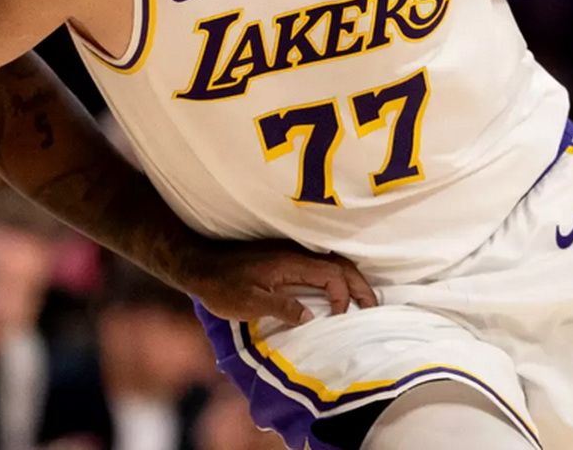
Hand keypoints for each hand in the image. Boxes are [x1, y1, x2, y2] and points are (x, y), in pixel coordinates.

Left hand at [175, 237, 378, 326]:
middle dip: (359, 284)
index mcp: (290, 264)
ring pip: (330, 263)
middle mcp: (295, 255)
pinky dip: (335, 277)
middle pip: (338, 264)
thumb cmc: (222, 287)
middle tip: (373, 306)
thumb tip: (312, 316)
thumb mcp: (250, 303)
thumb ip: (282, 308)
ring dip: (349, 280)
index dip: (343, 295)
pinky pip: (319, 265)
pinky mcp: (283, 260)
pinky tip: (336, 291)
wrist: (199, 266)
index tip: (341, 318)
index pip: (331, 275)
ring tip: (361, 299)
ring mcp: (290, 255)